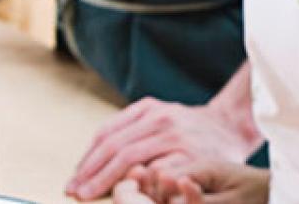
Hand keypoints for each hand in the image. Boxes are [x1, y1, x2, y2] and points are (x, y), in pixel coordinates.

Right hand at [68, 97, 260, 200]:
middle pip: (117, 148)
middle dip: (90, 173)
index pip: (130, 162)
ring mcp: (155, 111)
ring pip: (111, 134)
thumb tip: (133, 184)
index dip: (105, 180)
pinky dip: (97, 142)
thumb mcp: (201, 175)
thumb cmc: (215, 159)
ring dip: (88, 159)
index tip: (86, 197)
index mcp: (178, 141)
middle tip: (71, 192)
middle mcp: (164, 123)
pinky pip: (115, 123)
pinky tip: (86, 160)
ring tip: (73, 180)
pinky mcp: (148, 105)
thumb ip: (170, 179)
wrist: (227, 125)